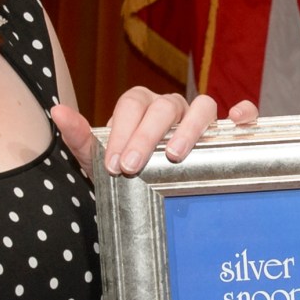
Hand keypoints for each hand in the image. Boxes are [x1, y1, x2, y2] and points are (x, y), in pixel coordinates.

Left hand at [51, 92, 258, 178]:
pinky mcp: (225, 131)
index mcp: (140, 106)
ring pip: (202, 105)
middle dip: (145, 136)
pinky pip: (242, 112)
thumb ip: (79, 138)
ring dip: (188, 128)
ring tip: (174, 156)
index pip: (131, 106)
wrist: (151, 194)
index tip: (112, 164)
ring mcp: (199, 116)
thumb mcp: (98, 162)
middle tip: (131, 167)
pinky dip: (243, 112)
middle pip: (163, 107)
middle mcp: (171, 107)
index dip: (121, 132)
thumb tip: (56, 110)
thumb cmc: (127, 174)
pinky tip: (238, 122)